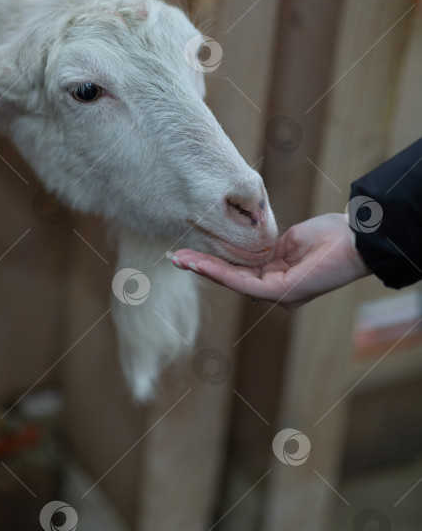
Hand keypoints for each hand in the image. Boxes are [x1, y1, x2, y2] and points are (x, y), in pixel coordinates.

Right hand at [172, 214, 370, 307]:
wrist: (355, 239)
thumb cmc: (330, 237)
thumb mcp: (290, 239)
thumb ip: (266, 247)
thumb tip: (246, 245)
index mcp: (277, 277)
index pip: (239, 270)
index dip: (214, 262)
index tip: (190, 252)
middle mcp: (275, 290)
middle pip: (231, 278)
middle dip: (202, 267)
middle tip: (175, 258)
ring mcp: (278, 293)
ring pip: (233, 282)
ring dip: (205, 270)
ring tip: (180, 261)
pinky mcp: (282, 292)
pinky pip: (245, 283)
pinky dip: (221, 274)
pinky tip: (201, 265)